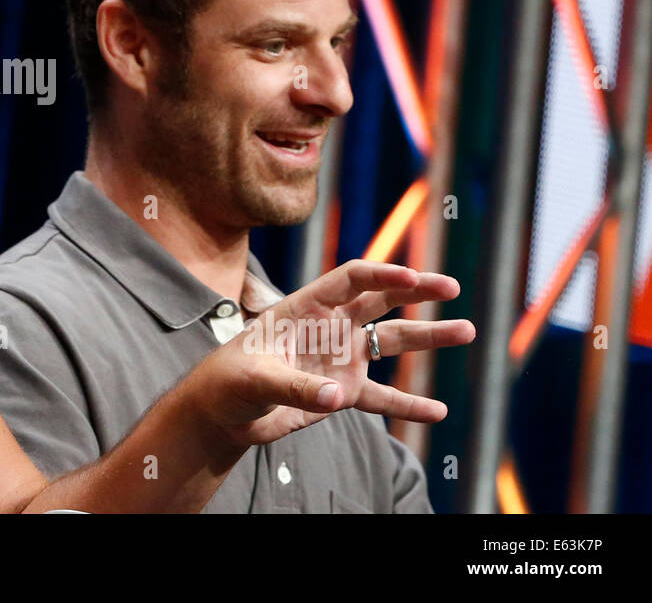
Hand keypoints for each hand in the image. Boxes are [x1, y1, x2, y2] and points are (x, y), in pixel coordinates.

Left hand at [196, 259, 474, 447]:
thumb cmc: (227, 382)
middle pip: (379, 300)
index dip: (380, 275)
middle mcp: (329, 327)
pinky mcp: (343, 392)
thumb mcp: (255, 380)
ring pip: (391, 342)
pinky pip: (384, 397)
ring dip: (428, 337)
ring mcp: (339, 358)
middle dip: (416, 290)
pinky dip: (410, 404)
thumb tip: (339, 395)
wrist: (222, 414)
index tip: (412, 278)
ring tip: (466, 330)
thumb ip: (295, 386)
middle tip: (451, 286)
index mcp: (305, 307)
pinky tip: (438, 411)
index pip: (349, 280)